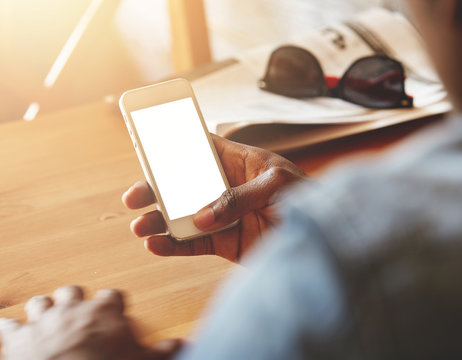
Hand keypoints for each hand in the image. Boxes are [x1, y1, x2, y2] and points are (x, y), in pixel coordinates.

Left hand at [0, 285, 181, 359]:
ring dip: (42, 309)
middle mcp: (73, 308)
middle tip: (75, 309)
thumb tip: (184, 346)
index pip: (112, 296)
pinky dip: (9, 329)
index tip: (113, 309)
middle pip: (72, 291)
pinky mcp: (18, 338)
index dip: (112, 303)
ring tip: (44, 314)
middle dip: (73, 299)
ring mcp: (44, 321)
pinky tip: (8, 330)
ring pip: (40, 303)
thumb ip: (164, 352)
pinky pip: (9, 327)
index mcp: (104, 311)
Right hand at [123, 135, 306, 261]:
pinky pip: (194, 244)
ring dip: (159, 221)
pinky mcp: (224, 242)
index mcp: (239, 162)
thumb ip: (239, 197)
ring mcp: (222, 216)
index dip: (174, 146)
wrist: (327, 239)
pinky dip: (174, 246)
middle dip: (156, 190)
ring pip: (183, 216)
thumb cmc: (309, 199)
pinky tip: (155, 245)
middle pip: (182, 185)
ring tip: (139, 227)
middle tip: (134, 197)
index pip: (201, 148)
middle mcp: (225, 187)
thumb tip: (203, 215)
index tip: (146, 146)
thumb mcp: (277, 186)